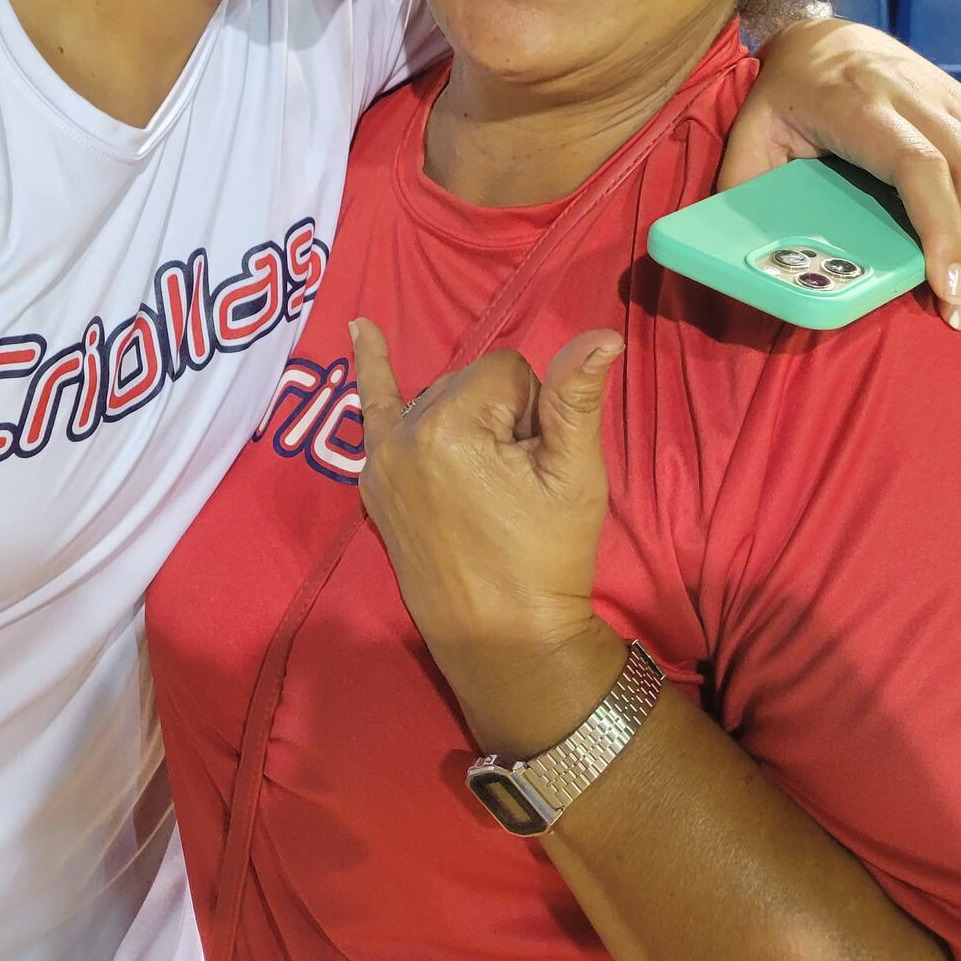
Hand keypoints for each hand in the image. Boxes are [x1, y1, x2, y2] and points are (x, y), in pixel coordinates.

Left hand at [350, 318, 629, 759]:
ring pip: (442, 399)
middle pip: (473, 383)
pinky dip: (369, 366)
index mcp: (451, 424)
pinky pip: (371, 408)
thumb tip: (602, 334)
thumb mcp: (574, 476)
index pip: (510, 370)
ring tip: (485, 484)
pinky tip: (359, 325)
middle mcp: (404, 433)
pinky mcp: (374, 482)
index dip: (535, 413)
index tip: (534, 466)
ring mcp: (381, 459)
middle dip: (502, 419)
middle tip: (515, 485)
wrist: (502, 636)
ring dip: (467, 423)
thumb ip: (576, 397)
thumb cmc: (546, 556)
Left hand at [726, 17, 960, 346]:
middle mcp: (921, 97)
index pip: (921, 165)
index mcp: (861, 105)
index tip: (948, 289)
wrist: (824, 38)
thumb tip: (746, 263)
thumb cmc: (784, 97)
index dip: (943, 228)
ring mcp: (959, 101)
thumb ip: (747, 191)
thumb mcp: (749, 137)